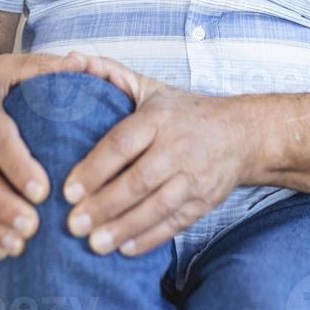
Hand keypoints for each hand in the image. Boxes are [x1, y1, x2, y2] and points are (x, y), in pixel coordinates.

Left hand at [60, 53, 257, 257]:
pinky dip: (150, 238)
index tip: (68, 190)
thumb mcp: (150, 88)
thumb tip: (72, 59)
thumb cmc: (183, 112)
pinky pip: (176, 223)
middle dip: (104, 205)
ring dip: (124, 227)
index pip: (123, 144)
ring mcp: (194, 176)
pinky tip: (125, 249)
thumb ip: (109, 74)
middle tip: (73, 224)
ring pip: (157, 206)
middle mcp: (178, 147)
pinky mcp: (205, 200)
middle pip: (139, 181)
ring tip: (94, 244)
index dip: (95, 168)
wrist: (242, 133)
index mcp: (159, 118)